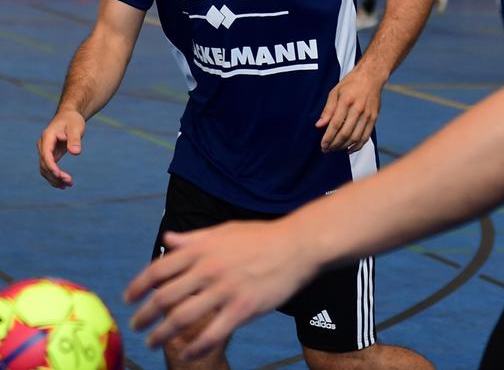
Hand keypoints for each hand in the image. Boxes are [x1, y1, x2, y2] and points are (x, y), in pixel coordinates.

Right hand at [36, 109, 84, 187]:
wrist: (68, 116)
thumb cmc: (72, 120)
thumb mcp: (76, 127)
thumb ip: (75, 139)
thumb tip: (76, 152)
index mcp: (47, 137)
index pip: (46, 155)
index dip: (51, 166)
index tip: (59, 175)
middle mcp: (43, 145)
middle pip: (44, 165)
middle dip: (55, 176)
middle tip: (69, 182)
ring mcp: (45, 151)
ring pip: (45, 170)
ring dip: (55, 179)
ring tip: (68, 185)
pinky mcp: (50, 155)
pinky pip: (49, 169)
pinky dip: (55, 177)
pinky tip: (63, 184)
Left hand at [125, 219, 312, 359]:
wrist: (295, 246)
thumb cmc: (258, 237)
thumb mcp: (223, 230)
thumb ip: (192, 238)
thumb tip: (167, 238)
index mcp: (201, 249)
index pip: (159, 269)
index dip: (138, 286)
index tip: (128, 298)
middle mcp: (208, 269)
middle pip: (165, 298)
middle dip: (144, 315)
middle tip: (134, 326)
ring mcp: (224, 290)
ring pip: (182, 319)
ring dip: (161, 334)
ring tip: (151, 342)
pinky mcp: (242, 308)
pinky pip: (211, 334)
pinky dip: (193, 347)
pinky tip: (185, 353)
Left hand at [316, 67, 383, 152]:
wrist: (371, 76)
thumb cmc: (351, 83)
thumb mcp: (335, 91)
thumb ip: (328, 109)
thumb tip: (319, 125)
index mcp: (346, 100)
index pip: (336, 124)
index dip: (328, 136)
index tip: (322, 145)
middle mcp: (358, 109)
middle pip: (345, 132)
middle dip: (334, 144)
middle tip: (326, 150)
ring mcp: (368, 114)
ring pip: (356, 137)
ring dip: (344, 146)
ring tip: (335, 149)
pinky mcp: (374, 118)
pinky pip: (366, 136)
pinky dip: (357, 146)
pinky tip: (349, 149)